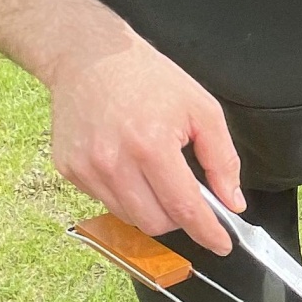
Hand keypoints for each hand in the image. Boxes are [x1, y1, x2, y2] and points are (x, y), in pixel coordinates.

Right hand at [46, 23, 243, 257]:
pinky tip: (127, 164)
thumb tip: (232, 203)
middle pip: (156, 223)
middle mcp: (114, 162)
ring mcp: (87, 169)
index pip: (184, 209)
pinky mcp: (69, 170)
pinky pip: (105, 201)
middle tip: (184, 192)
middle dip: (178, 218)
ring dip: (150, 207)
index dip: (207, 233)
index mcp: (152, 145)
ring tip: (153, 172)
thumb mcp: (201, 108)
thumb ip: (222, 159)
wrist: (89, 56)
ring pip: (130, 217)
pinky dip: (124, 194)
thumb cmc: (148, 78)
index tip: (221, 245)